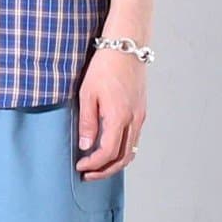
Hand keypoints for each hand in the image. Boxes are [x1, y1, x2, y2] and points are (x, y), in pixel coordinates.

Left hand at [75, 49, 144, 179]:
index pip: (107, 153)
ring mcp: (140, 116)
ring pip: (131, 150)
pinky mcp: (141, 111)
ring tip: (98, 166)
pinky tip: (110, 148)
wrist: (127, 46)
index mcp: (119, 117)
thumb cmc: (105, 66)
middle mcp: (133, 120)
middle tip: (88, 174)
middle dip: (105, 171)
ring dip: (115, 163)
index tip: (80, 166)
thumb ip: (87, 122)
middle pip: (123, 158)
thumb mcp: (87, 94)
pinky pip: (134, 139)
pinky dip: (122, 150)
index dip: (93, 164)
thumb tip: (86, 146)